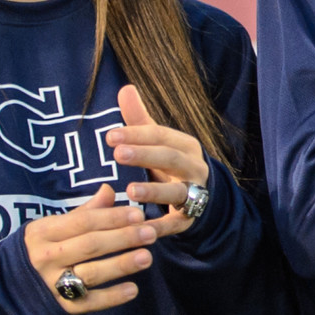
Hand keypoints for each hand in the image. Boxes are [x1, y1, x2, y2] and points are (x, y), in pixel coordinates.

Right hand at [23, 185, 156, 314]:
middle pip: (90, 245)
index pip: (83, 222)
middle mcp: (46, 258)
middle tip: (151, 233)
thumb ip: (82, 212)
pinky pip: (88, 302)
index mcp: (43, 232)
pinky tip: (133, 290)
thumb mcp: (50, 227)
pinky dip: (111, 297)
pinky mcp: (60, 306)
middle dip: (123, 238)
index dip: (112, 217)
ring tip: (147, 257)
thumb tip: (109, 190)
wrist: (4, 289)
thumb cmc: (36, 250)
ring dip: (121, 265)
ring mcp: (52, 283)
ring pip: (91, 273)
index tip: (139, 214)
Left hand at [108, 84, 209, 236]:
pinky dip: (162, 226)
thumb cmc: (171, 164)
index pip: (161, 136)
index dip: (137, 135)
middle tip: (117, 154)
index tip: (110, 136)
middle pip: (171, 158)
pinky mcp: (190, 218)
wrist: (204, 195)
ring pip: (177, 191)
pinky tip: (143, 226)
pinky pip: (176, 222)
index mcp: (184, 145)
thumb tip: (125, 88)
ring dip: (155, 191)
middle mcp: (193, 167)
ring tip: (131, 191)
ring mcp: (194, 194)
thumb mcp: (159, 142)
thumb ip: (140, 118)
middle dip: (146, 155)